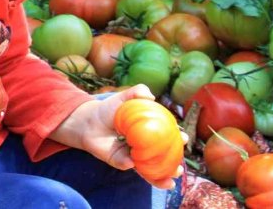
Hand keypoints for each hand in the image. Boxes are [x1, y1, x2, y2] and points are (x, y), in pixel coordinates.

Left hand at [51, 85, 185, 189]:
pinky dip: (132, 166)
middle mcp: (143, 147)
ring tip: (170, 181)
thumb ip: (137, 92)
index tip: (184, 137)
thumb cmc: (109, 109)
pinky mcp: (118, 161)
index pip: (167, 138)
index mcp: (149, 132)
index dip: (177, 140)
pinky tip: (133, 163)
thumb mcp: (124, 97)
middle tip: (179, 167)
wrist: (88, 120)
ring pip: (149, 169)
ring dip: (160, 177)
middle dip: (173, 166)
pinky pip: (127, 165)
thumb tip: (150, 96)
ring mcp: (132, 156)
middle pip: (162, 159)